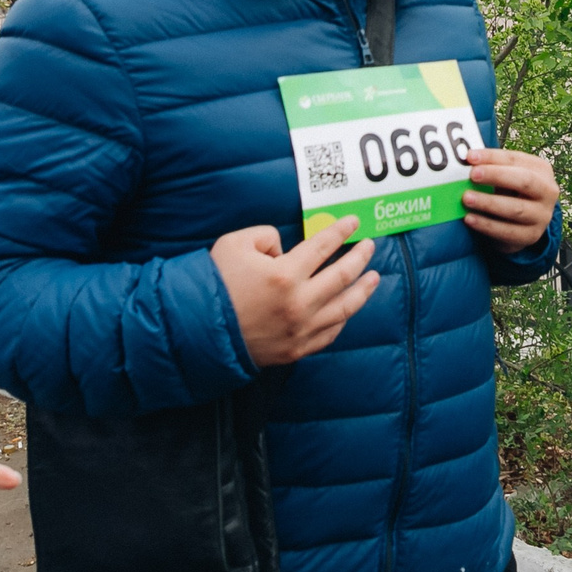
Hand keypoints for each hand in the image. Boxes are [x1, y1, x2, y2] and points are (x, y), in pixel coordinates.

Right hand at [212, 217, 379, 365]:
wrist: (196, 331)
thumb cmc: (214, 284)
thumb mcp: (235, 243)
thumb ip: (267, 236)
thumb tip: (286, 249)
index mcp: (285, 274)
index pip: (323, 246)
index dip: (341, 230)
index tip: (353, 222)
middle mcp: (299, 303)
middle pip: (343, 275)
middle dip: (360, 256)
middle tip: (369, 245)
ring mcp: (301, 329)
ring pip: (345, 308)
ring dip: (363, 289)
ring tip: (374, 277)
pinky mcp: (297, 349)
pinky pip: (330, 333)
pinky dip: (343, 318)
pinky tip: (348, 308)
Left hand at [463, 148, 558, 249]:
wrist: (524, 223)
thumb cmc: (510, 191)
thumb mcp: (506, 176)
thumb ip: (491, 168)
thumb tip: (467, 161)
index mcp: (541, 170)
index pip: (516, 159)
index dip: (492, 157)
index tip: (470, 157)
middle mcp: (547, 192)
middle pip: (524, 181)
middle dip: (496, 176)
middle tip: (472, 175)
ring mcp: (542, 216)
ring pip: (516, 209)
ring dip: (489, 203)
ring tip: (466, 198)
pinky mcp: (531, 236)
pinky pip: (508, 231)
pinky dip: (486, 225)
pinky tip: (469, 218)